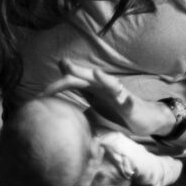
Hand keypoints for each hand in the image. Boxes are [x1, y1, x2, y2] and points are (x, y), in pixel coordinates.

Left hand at [39, 59, 172, 135]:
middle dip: (75, 71)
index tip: (40, 96)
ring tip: (92, 72)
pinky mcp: (130, 104)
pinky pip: (126, 97)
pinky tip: (118, 89)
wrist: (146, 120)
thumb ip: (79, 108)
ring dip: (97, 76)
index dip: (57, 86)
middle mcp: (105, 89)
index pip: (73, 83)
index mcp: (94, 90)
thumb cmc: (119, 114)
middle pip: (88, 77)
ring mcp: (118, 95)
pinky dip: (121, 92)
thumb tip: (59, 115)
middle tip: (62, 65)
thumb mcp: (96, 111)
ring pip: (107, 82)